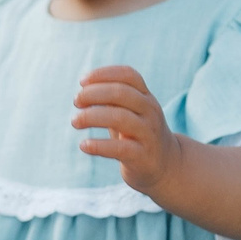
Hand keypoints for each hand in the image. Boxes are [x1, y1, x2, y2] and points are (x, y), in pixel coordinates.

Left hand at [72, 66, 183, 191]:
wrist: (165, 165)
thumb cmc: (137, 133)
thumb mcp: (128, 112)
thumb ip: (111, 100)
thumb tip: (82, 91)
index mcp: (146, 97)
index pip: (128, 75)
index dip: (103, 74)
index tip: (81, 82)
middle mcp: (150, 111)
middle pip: (121, 93)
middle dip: (93, 94)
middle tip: (76, 101)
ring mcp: (148, 133)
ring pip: (120, 118)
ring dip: (91, 117)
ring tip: (75, 121)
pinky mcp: (142, 156)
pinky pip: (120, 148)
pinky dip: (98, 146)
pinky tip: (84, 145)